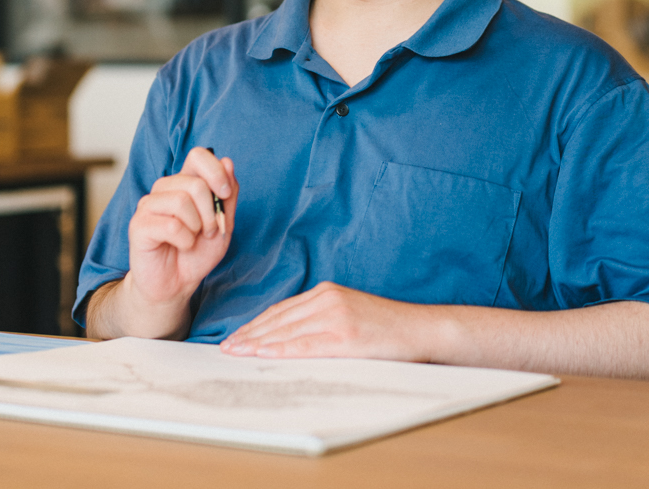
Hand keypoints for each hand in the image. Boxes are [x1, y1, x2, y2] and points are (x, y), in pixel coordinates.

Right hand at [125, 147, 237, 313]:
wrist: (176, 285)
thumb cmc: (197, 253)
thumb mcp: (224, 224)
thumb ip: (228, 195)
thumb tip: (227, 161)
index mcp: (185, 183)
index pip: (198, 155)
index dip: (215, 170)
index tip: (225, 193)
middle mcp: (164, 189)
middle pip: (195, 183)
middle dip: (210, 212)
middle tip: (209, 231)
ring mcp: (149, 205)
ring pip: (181, 201)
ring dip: (197, 227)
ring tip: (193, 239)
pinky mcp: (138, 225)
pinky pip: (170, 225)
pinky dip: (184, 240)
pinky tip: (181, 246)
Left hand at [220, 282, 436, 360]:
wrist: (421, 329)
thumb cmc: (387, 327)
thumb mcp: (350, 312)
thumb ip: (321, 319)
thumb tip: (290, 338)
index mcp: (326, 292)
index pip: (281, 311)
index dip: (256, 325)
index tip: (237, 338)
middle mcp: (328, 300)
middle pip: (278, 320)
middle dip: (250, 335)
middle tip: (227, 349)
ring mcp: (336, 317)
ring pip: (287, 332)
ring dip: (258, 344)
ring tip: (237, 354)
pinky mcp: (346, 336)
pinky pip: (306, 345)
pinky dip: (281, 351)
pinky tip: (265, 356)